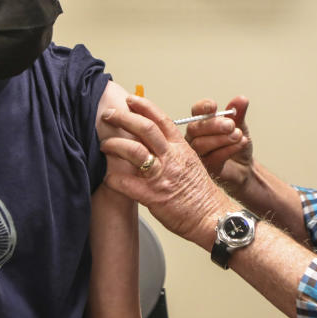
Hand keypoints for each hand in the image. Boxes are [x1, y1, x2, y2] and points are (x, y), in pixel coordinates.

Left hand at [101, 95, 234, 246]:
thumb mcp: (190, 164)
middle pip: (145, 128)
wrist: (212, 217)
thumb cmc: (201, 195)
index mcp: (181, 148)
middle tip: (108, 116)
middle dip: (123, 118)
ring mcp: (162, 177)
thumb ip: (171, 152)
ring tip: (104, 145)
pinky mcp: (153, 197)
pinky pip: (127, 183)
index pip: (161, 119)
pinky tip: (107, 176)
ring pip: (134, 151)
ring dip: (115, 145)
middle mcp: (172, 158)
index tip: (130, 100)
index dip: (144, 106)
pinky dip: (113, 178)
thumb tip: (151, 144)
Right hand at [185, 96, 253, 195]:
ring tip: (238, 135)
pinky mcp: (206, 168)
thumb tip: (241, 99)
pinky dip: (227, 150)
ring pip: (200, 145)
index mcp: (202, 123)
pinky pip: (212, 159)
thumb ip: (238, 113)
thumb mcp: (240, 126)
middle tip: (231, 124)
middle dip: (213, 125)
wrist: (245, 167)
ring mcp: (198, 154)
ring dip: (221, 139)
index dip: (202, 108)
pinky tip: (240, 144)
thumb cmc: (237, 145)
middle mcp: (195, 138)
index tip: (213, 106)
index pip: (196, 112)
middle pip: (194, 129)